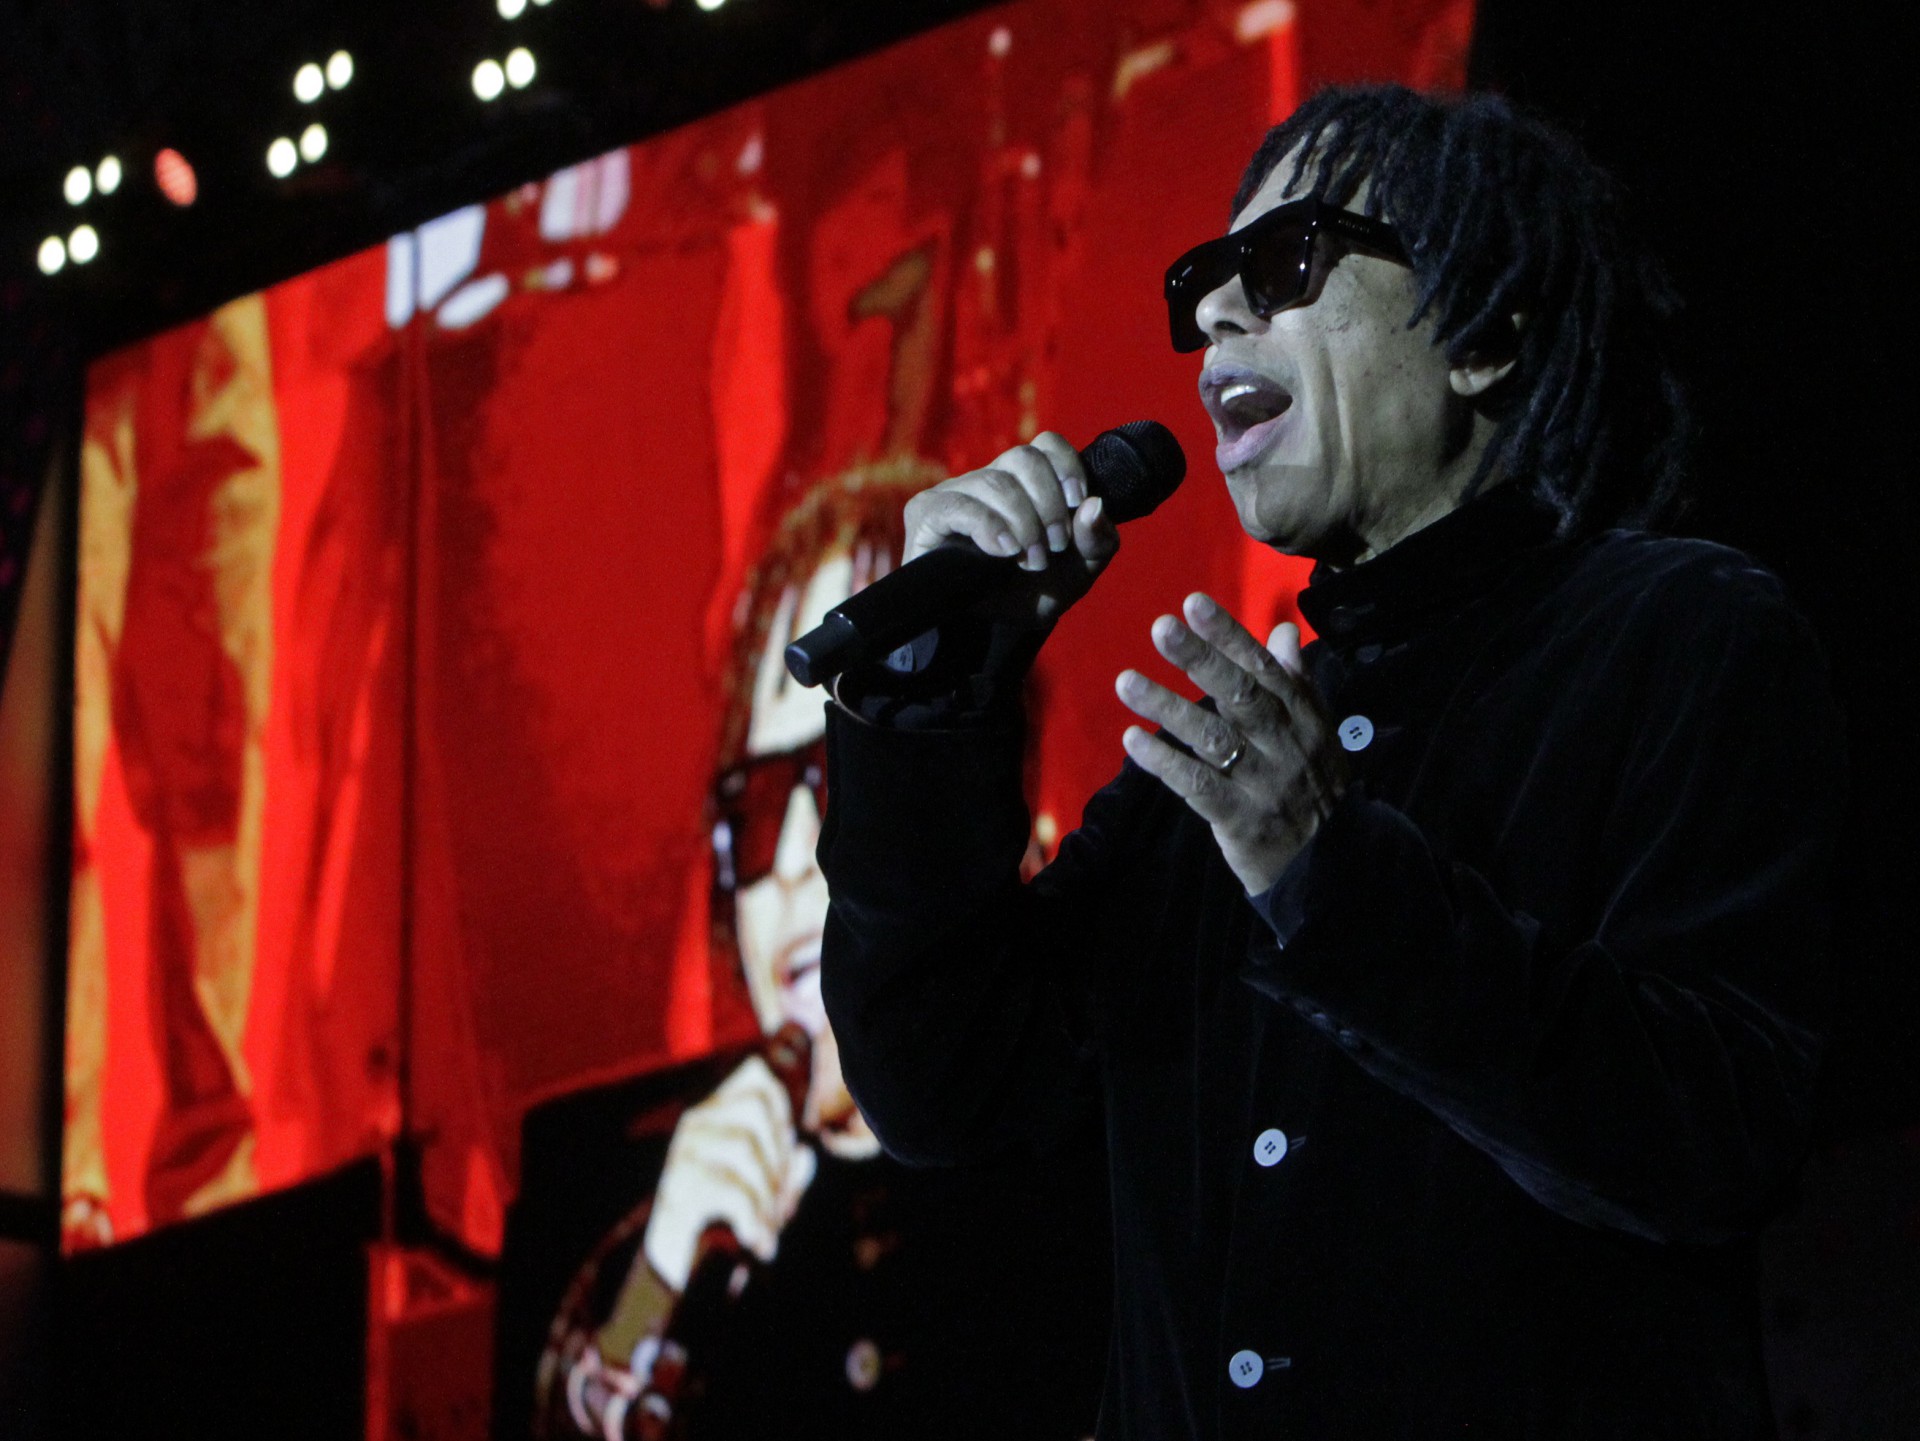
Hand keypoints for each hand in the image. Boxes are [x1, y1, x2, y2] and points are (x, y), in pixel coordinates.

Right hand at [641, 1055, 818, 1293]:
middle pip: (754, 1108)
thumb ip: (787, 1175)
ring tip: (769, 1229)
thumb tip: (806, 1155)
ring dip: (767, 1193)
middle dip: (778, 1156)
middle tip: (782, 1204)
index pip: (757, 1085)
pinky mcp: (676, 1187)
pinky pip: (729, 1189)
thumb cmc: (722, 1226)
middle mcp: (696, 1126)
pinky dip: (752, 1218)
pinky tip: (756, 1243)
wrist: (669, 1273)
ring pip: (743, 1146)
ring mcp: (683, 1154)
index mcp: (716, 1118)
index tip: (787, 1159)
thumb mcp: (762, 1197)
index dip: (784, 1115)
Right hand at [901, 431, 1119, 630]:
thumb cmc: (1034, 592)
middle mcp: (989, 480)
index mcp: (1026, 483)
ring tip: (1030, 560)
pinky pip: (957, 505)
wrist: (995, 631)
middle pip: (1023, 458)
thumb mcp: (1079, 570)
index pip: (1046, 445)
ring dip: (1022, 523)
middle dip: (1048, 503)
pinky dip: (987, 526)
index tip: (1077, 501)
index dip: (1066, 467)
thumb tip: (1095, 505)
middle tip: (1055, 545)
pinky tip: (1003, 550)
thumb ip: (1098, 540)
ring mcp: (955, 493)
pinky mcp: (926, 514)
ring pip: (994, 482)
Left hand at [1115, 593, 1344, 894]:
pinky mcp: (1242, 820)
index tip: (1194, 603)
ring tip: (1125, 681)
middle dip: (1201, 658)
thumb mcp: (1316, 730)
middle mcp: (1285, 743)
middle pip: (1241, 695)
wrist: (1333, 864)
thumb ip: (1295, 679)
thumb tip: (1283, 629)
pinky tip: (1132, 741)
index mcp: (1302, 716)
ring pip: (1213, 738)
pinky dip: (1164, 763)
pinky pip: (1198, 787)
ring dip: (1168, 707)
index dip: (1230, 635)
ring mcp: (1263, 782)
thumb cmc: (1312, 784)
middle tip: (1161, 626)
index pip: (1264, 668)